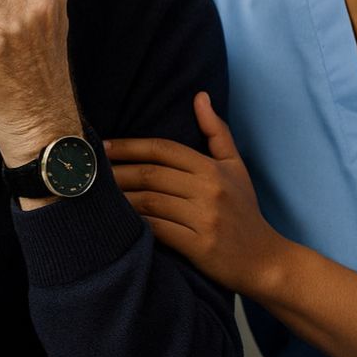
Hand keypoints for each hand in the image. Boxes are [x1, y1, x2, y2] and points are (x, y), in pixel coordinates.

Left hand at [108, 92, 287, 293]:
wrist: (266, 260)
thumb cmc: (245, 211)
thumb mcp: (236, 167)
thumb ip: (216, 131)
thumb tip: (200, 96)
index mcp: (213, 168)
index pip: (163, 149)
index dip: (130, 146)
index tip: (103, 146)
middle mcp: (209, 190)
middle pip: (151, 174)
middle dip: (117, 171)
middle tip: (90, 172)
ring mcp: (204, 218)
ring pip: (150, 201)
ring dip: (120, 197)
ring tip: (97, 195)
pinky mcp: (199, 246)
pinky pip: (158, 230)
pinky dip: (135, 224)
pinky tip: (117, 221)